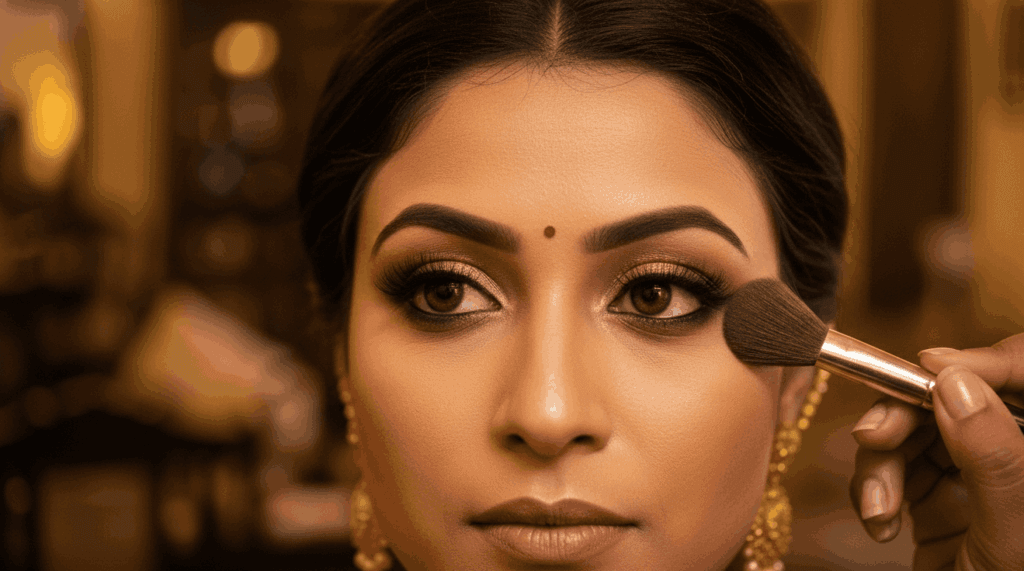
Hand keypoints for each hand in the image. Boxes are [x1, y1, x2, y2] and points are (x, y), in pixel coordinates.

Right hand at [848, 332, 1023, 569]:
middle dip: (906, 414)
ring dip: (880, 462)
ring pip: (915, 428)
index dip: (979, 362)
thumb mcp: (1013, 535)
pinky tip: (879, 520)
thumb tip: (953, 378)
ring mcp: (976, 476)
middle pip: (956, 395)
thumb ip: (993, 454)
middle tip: (872, 436)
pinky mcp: (937, 498)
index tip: (930, 368)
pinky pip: (894, 467)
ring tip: (877, 508)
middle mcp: (1014, 454)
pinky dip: (875, 489)